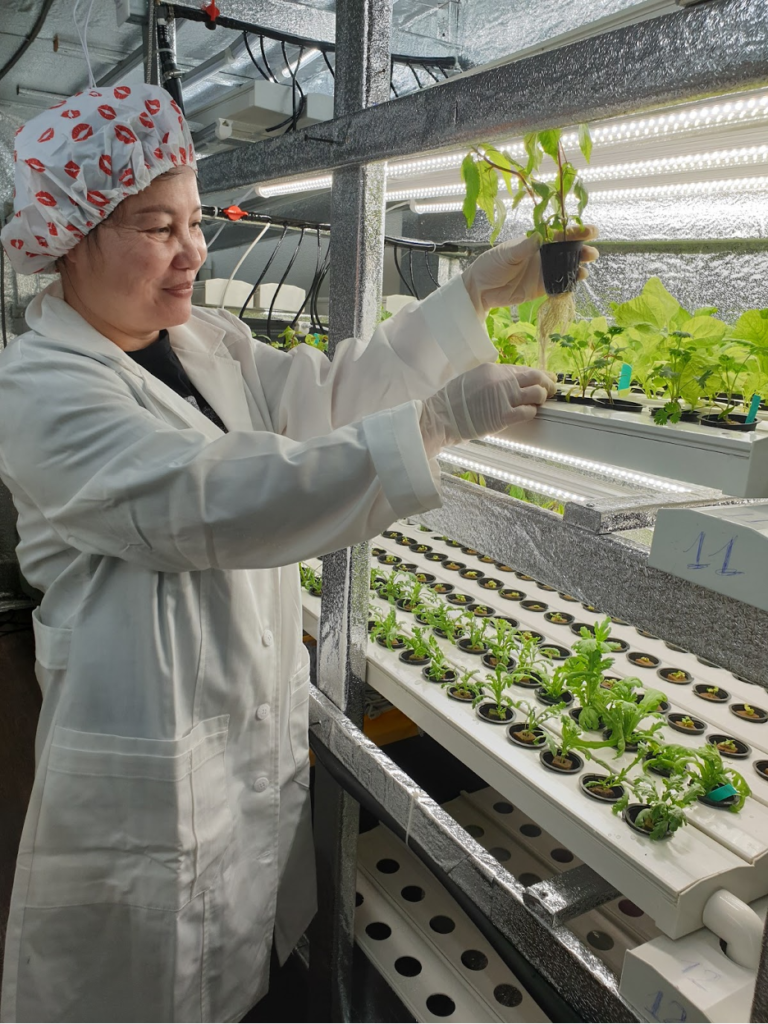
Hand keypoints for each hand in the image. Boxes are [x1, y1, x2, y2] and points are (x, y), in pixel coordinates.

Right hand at [420, 363, 555, 456]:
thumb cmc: (452, 401)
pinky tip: (529, 413)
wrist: (442, 416)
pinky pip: (528, 411)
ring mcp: (503, 398)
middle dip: (548, 383)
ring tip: (540, 403)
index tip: (545, 379)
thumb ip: (492, 379)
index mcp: (492, 369)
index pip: (522, 369)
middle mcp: (501, 380)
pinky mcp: (503, 416)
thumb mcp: (472, 379)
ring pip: (537, 393)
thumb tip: (510, 382)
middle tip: (551, 389)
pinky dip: (532, 412)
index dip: (537, 374)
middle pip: (535, 377)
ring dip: (542, 398)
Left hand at [462, 225, 599, 316]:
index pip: (559, 234)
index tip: (591, 230)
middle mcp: (543, 255)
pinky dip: (569, 284)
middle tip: (592, 253)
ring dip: (578, 267)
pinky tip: (576, 282)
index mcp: (536, 241)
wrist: (480, 289)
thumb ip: (525, 246)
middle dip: (582, 250)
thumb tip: (541, 236)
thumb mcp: (507, 253)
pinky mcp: (541, 288)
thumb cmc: (491, 265)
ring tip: (586, 269)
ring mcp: (543, 272)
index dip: (576, 232)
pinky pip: (559, 285)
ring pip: (566, 268)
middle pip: (568, 251)